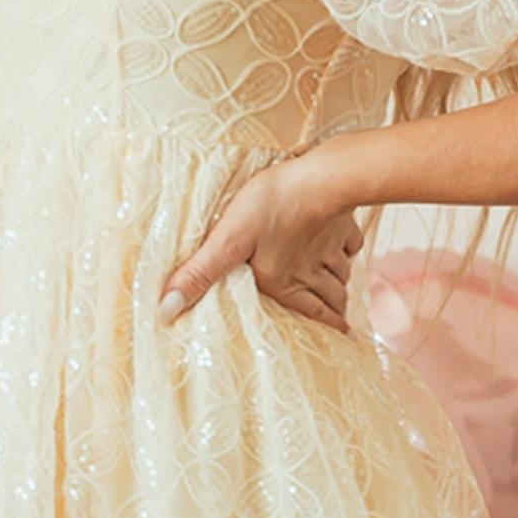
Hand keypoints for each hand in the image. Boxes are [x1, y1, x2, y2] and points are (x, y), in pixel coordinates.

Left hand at [158, 152, 363, 333]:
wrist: (320, 177)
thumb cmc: (272, 206)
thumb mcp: (227, 241)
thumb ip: (199, 274)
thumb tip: (166, 312)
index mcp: (285, 281)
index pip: (310, 312)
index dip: (326, 328)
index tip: (341, 341)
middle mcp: (311, 269)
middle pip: (330, 296)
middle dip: (335, 311)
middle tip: (341, 323)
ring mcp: (329, 245)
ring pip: (341, 272)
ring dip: (342, 285)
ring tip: (342, 294)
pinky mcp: (340, 220)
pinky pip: (350, 241)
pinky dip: (351, 250)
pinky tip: (348, 250)